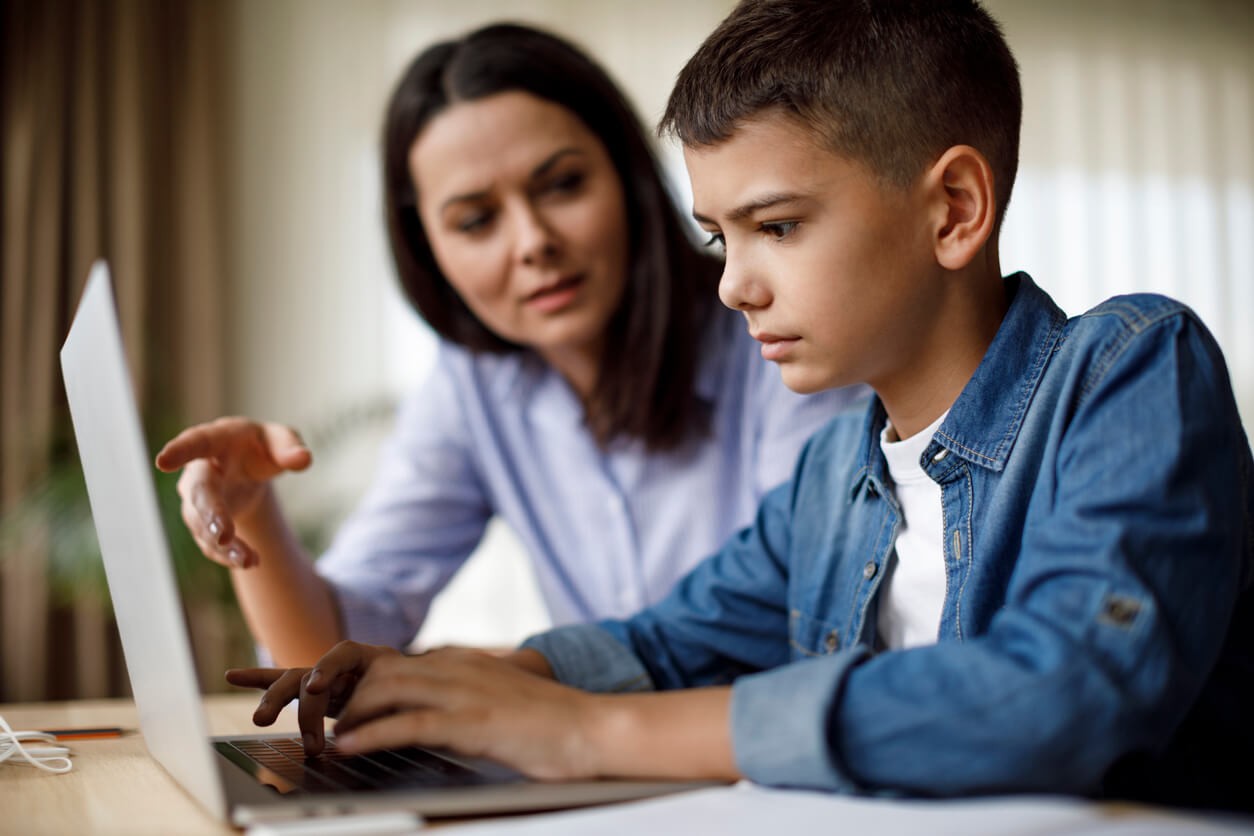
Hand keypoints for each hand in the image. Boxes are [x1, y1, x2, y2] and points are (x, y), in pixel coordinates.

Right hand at [155, 417, 311, 568]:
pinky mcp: (203, 523)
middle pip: (200, 492)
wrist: (248, 467)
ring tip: (249, 561)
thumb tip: (303, 459)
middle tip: (223, 535)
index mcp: (216, 440)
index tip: (163, 461)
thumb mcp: (281, 439)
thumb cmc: (261, 445)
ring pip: (203, 525)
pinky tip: (249, 562)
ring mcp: (197, 499)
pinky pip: (210, 542)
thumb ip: (290, 447)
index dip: (180, 451)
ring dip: (224, 546)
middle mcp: (200, 471)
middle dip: (210, 514)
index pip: (196, 442)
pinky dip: (229, 555)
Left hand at [229, 642, 596, 779]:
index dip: (314, 668)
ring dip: (336, 715)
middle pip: (362, 668)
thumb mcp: (481, 707)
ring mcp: (460, 691)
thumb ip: (440, 704)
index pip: (367, 658)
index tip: (264, 677)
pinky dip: (372, 735)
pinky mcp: (472, 721)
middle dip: (310, 688)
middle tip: (264, 706)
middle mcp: (446, 667)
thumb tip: (393, 720)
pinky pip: (410, 723)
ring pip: (379, 690)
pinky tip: (346, 750)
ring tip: (307, 739)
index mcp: (446, 663)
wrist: (591, 729)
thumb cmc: (538, 726)